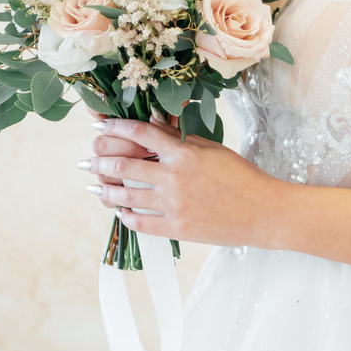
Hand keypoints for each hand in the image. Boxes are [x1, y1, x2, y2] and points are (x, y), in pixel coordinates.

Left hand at [79, 118, 282, 249]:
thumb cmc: (241, 176)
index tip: (100, 128)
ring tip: (96, 189)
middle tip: (88, 161)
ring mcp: (174, 205)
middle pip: (124, 166)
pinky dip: (126, 217)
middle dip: (100, 162)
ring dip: (105, 191)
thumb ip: (179, 138)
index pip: (140, 133)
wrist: (262, 212)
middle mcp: (174, 177)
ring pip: (126, 197)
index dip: (115, 128)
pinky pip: (141, 223)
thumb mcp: (211, 149)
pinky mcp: (177, 228)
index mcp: (184, 153)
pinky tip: (121, 212)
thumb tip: (151, 121)